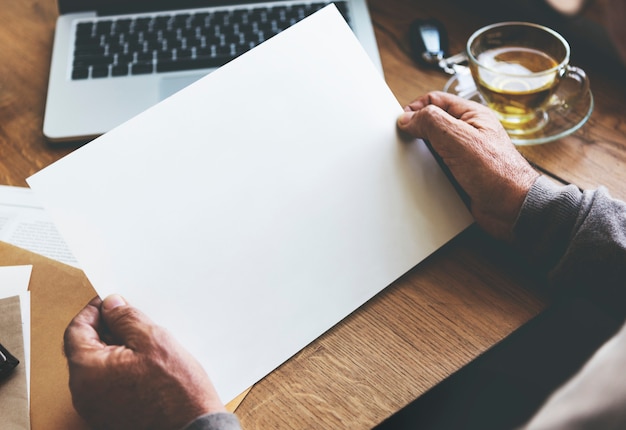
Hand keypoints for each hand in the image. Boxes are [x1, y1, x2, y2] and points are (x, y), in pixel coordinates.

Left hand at [64, 294, 225, 429]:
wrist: (193, 426)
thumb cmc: (176, 391)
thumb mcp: (153, 339)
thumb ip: (126, 318)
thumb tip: (111, 305)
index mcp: (87, 371)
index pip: (76, 329)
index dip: (94, 310)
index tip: (111, 301)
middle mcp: (84, 392)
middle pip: (85, 348)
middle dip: (107, 329)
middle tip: (132, 318)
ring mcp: (96, 407)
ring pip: (98, 365)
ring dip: (116, 348)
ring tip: (144, 341)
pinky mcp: (110, 414)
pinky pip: (107, 382)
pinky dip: (121, 367)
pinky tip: (145, 362)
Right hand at [397, 91, 538, 240]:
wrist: (512, 209)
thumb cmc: (498, 173)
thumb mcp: (459, 139)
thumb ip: (431, 122)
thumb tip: (408, 118)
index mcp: (472, 115)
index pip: (434, 100)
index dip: (415, 109)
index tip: (402, 123)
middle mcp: (468, 132)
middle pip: (432, 123)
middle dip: (416, 131)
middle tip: (405, 141)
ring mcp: (464, 154)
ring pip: (432, 146)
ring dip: (421, 153)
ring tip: (414, 158)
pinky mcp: (460, 174)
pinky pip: (437, 167)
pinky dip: (427, 170)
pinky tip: (423, 175)